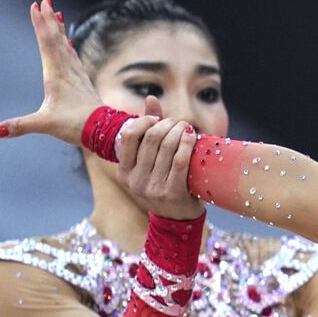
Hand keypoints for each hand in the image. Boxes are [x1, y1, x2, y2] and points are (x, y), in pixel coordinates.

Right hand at [0, 0, 101, 145]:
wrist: (105, 132)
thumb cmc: (77, 126)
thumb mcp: (45, 124)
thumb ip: (21, 126)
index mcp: (56, 75)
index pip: (47, 44)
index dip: (41, 24)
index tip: (37, 6)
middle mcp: (67, 72)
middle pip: (57, 40)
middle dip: (50, 20)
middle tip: (46, 0)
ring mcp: (77, 76)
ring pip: (66, 47)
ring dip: (59, 30)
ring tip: (57, 15)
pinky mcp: (82, 83)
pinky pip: (73, 59)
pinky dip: (68, 47)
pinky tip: (69, 43)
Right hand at [116, 96, 203, 220]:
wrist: (178, 219)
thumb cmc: (164, 183)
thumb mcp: (150, 162)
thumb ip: (148, 131)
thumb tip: (150, 97)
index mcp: (124, 171)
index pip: (128, 137)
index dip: (144, 121)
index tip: (158, 119)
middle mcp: (135, 180)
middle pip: (151, 138)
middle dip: (167, 124)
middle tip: (178, 123)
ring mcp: (153, 188)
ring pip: (167, 147)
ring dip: (180, 130)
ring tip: (186, 127)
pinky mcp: (172, 193)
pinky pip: (180, 160)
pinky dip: (187, 143)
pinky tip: (193, 135)